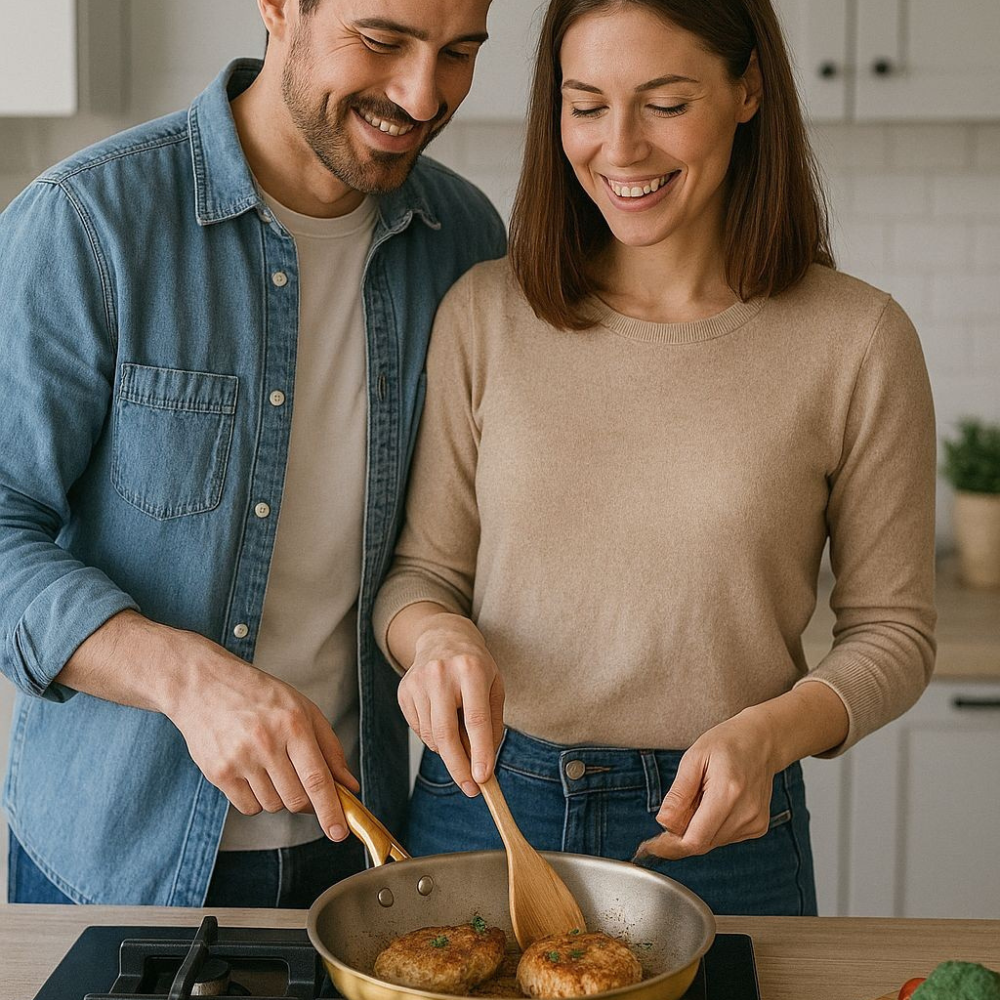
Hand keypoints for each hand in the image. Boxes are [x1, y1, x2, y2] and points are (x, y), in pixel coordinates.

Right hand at [163, 629, 358, 840]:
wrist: (204, 685)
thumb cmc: (261, 696)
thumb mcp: (303, 709)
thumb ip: (330, 749)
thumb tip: (349, 787)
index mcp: (294, 724)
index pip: (317, 778)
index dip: (331, 809)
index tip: (339, 833)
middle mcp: (266, 742)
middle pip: (296, 799)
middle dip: (305, 801)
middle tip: (299, 780)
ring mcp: (240, 759)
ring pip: (273, 805)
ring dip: (279, 796)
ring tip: (269, 764)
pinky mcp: (218, 772)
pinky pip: (248, 807)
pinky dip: (256, 798)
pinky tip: (251, 771)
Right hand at [397, 612, 504, 796]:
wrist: (442, 636)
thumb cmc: (475, 665)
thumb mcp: (494, 686)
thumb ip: (492, 723)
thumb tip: (483, 763)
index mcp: (471, 670)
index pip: (475, 720)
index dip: (480, 753)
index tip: (483, 779)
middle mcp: (441, 674)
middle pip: (446, 734)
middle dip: (458, 767)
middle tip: (470, 789)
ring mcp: (418, 682)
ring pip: (431, 736)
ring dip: (447, 749)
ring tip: (459, 735)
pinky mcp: (404, 691)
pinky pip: (419, 729)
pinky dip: (433, 737)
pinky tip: (442, 718)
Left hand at [634, 710, 778, 860]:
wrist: (760, 742)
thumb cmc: (726, 744)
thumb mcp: (693, 758)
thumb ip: (678, 794)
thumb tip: (664, 823)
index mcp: (728, 793)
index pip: (695, 839)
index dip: (671, 845)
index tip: (654, 844)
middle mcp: (746, 812)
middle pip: (702, 843)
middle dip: (683, 832)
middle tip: (679, 806)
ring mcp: (755, 822)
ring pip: (712, 842)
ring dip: (699, 828)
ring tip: (703, 796)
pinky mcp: (758, 827)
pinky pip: (725, 838)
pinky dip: (713, 827)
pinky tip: (717, 803)